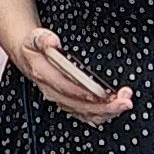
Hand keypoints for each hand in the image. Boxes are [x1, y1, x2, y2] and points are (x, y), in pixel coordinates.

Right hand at [10, 22, 131, 123]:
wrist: (28, 59)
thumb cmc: (34, 50)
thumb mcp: (34, 38)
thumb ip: (42, 39)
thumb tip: (52, 41)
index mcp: (44, 76)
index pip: (64, 87)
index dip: (83, 92)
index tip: (101, 93)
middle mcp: (54, 93)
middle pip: (79, 105)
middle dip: (104, 106)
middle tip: (124, 101)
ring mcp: (63, 100)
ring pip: (86, 113)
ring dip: (107, 111)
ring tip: (125, 102)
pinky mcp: (70, 104)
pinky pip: (87, 115)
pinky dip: (103, 114)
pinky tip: (116, 109)